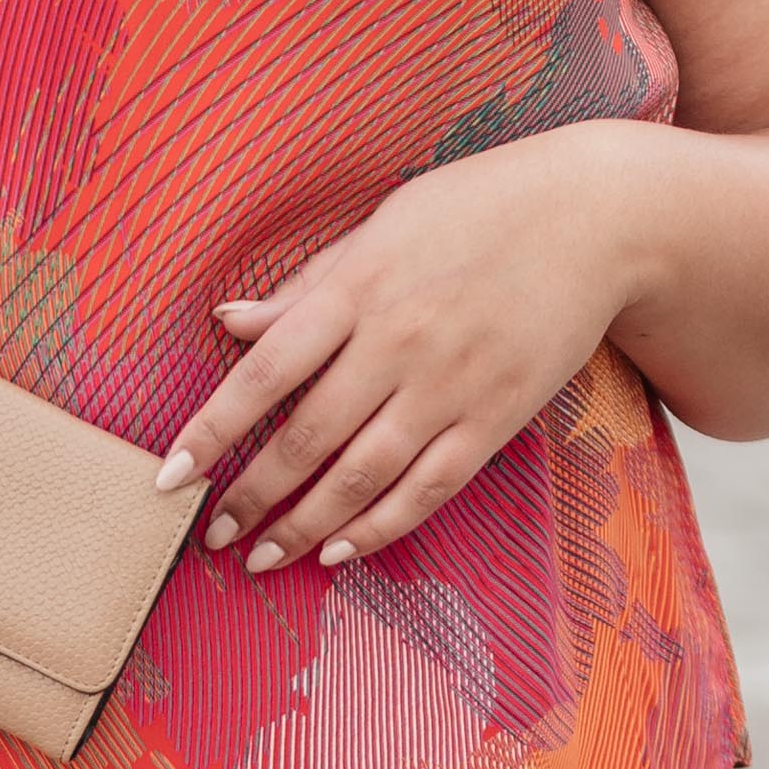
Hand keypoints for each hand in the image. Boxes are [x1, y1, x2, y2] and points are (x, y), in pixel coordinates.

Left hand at [157, 131, 652, 572]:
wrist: (597, 218)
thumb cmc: (480, 211)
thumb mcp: (384, 227)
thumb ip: (308, 287)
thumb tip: (229, 323)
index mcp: (360, 288)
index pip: (266, 370)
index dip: (213, 428)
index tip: (170, 474)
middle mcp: (399, 343)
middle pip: (306, 437)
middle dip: (251, 495)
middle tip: (211, 534)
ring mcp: (450, 386)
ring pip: (362, 476)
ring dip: (304, 526)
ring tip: (261, 558)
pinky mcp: (495, 419)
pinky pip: (427, 489)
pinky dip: (379, 527)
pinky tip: (339, 551)